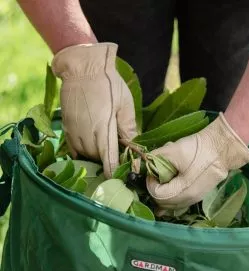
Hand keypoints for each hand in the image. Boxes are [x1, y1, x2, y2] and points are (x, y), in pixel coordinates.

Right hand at [52, 43, 136, 177]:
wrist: (83, 67)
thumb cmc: (108, 83)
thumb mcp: (124, 103)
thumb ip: (127, 127)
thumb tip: (133, 146)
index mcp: (104, 129)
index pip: (108, 159)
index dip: (113, 170)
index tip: (118, 177)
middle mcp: (87, 134)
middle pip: (97, 158)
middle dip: (107, 160)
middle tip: (116, 156)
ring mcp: (74, 131)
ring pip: (84, 154)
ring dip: (94, 156)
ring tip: (103, 150)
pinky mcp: (66, 126)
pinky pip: (72, 148)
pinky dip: (81, 151)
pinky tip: (88, 148)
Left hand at [146, 113, 248, 215]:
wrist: (222, 148)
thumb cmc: (198, 149)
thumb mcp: (172, 150)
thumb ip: (155, 158)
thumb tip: (144, 162)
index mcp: (181, 191)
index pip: (157, 194)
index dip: (150, 182)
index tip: (152, 171)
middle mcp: (188, 200)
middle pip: (162, 203)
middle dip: (155, 189)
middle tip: (155, 175)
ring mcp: (194, 199)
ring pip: (171, 205)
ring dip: (162, 195)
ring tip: (161, 181)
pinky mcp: (198, 195)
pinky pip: (180, 203)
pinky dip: (171, 199)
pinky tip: (168, 191)